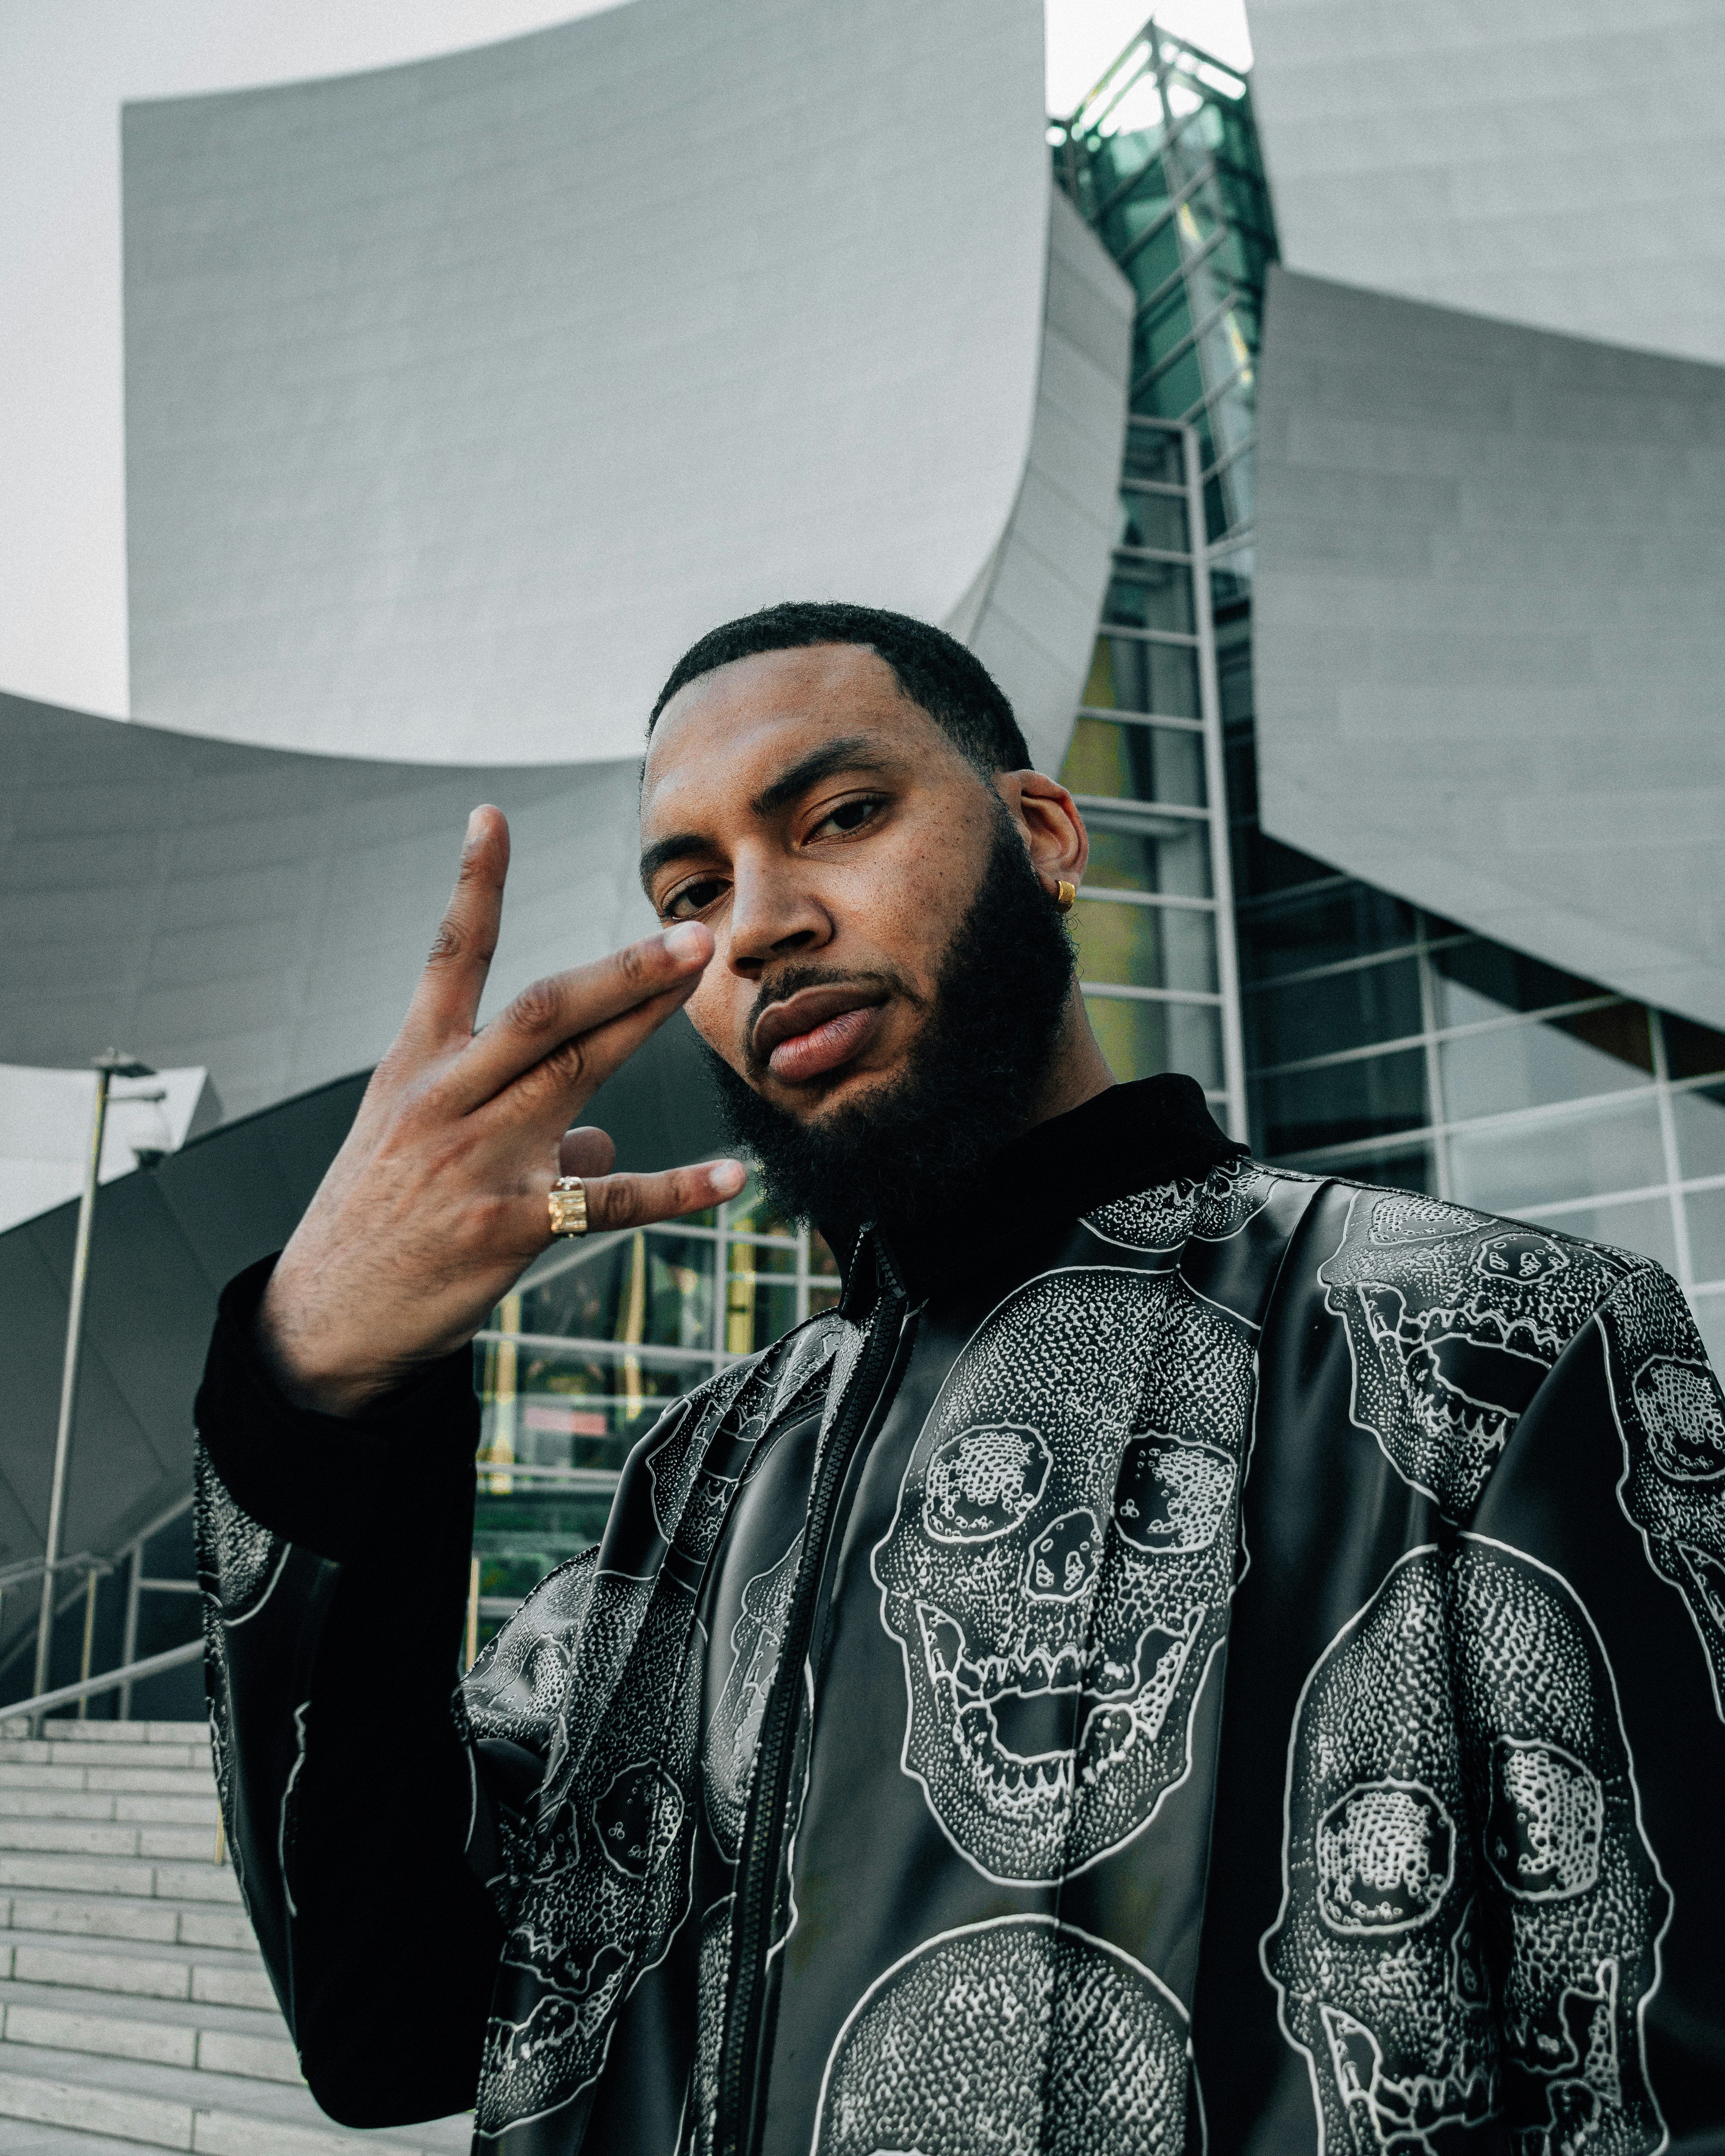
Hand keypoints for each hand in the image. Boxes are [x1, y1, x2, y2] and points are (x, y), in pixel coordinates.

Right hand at [257, 806, 745, 1417]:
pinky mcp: (507, 1228)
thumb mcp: (420, 1145)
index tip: (491, 817)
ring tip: (702, 978)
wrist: (324, 1319)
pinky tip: (729, 1178)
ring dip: (643, 1022)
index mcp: (415, 1067)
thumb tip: (600, 1137)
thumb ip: (513, 1120)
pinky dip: (675, 1188)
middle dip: (618, 967)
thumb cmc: (378, 1220)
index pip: (448, 959)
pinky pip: (606, 1199)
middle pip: (542, 1011)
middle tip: (685, 930)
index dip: (473, 886)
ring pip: (573, 1076)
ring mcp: (476, 1162)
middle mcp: (445, 1100)